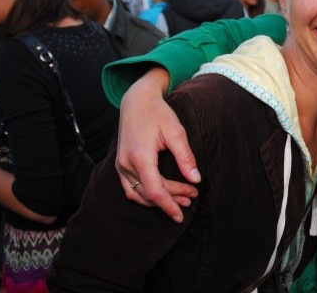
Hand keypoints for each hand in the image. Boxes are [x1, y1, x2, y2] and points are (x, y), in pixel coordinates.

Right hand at [116, 68, 199, 222]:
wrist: (137, 101)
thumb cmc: (158, 113)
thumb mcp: (176, 132)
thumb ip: (185, 157)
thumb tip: (195, 179)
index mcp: (139, 156)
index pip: (155, 190)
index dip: (169, 205)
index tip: (181, 214)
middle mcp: (126, 164)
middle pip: (148, 194)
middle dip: (171, 199)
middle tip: (191, 198)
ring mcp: (120, 165)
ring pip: (138, 194)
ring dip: (158, 200)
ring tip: (181, 199)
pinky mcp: (120, 164)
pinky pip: (130, 188)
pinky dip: (146, 195)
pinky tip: (162, 194)